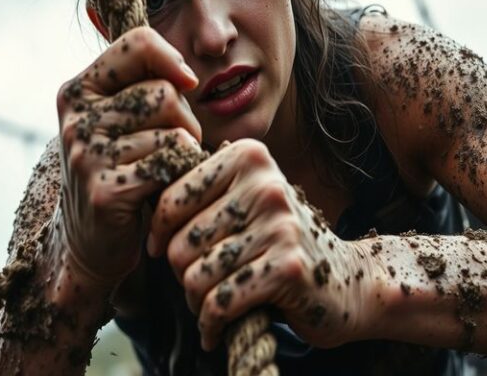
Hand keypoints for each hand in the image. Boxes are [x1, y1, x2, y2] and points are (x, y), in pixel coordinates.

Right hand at [55, 27, 201, 290]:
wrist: (93, 240)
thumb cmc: (122, 167)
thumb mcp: (123, 118)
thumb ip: (146, 84)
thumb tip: (188, 76)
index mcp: (78, 90)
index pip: (137, 43)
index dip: (172, 59)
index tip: (186, 83)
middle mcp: (77, 119)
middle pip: (166, 93)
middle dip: (186, 119)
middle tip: (171, 144)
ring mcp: (88, 155)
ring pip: (175, 130)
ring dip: (187, 151)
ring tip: (167, 167)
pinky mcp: (107, 189)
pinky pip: (173, 164)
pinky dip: (182, 174)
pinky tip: (166, 187)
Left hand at [147, 139, 370, 350]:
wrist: (346, 280)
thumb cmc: (280, 242)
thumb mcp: (244, 201)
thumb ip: (202, 191)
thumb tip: (140, 195)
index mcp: (249, 156)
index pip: (171, 197)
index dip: (158, 232)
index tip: (163, 250)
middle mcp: (265, 183)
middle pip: (180, 243)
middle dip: (180, 274)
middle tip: (198, 285)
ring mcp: (280, 224)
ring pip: (196, 276)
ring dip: (195, 302)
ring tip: (210, 304)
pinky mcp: (287, 267)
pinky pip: (220, 301)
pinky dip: (210, 324)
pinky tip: (215, 330)